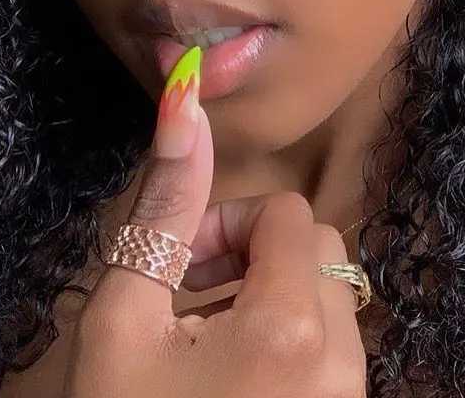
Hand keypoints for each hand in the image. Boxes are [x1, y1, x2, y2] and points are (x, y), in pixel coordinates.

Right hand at [61, 48, 367, 396]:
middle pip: (314, 249)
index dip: (227, 226)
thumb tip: (185, 96)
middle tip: (185, 306)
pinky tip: (230, 383)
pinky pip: (335, 352)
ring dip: (268, 301)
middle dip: (250, 260)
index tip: (178, 271)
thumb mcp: (122, 320)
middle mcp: (343, 364)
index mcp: (292, 328)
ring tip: (202, 349)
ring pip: (328, 298)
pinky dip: (289, 345)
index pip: (288, 212)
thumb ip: (162, 205)